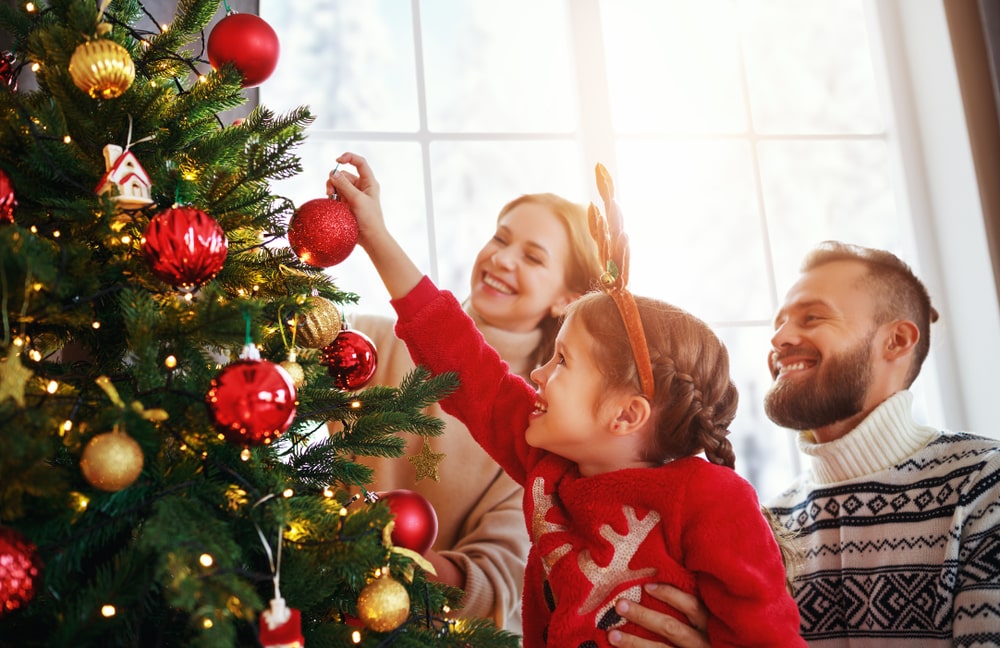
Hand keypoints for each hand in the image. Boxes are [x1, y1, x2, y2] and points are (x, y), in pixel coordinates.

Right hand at [325, 152, 422, 298]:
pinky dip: (332, 197)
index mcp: (369, 182)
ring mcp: (353, 195)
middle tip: (330, 191)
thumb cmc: (369, 219)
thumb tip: (333, 173)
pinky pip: (335, 195)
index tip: (337, 161)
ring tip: (330, 198)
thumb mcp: (357, 200)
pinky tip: (331, 203)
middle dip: (335, 180)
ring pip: (337, 185)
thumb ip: (344, 185)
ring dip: (332, 189)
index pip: (360, 162)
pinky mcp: (346, 204)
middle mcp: (361, 187)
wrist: (370, 239)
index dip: (349, 158)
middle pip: (343, 174)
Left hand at [607, 584, 709, 647]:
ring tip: (612, 635)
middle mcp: (704, 641)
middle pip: (671, 628)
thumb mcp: (712, 618)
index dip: (670, 595)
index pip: (692, 605)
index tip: (647, 586)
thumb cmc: (714, 634)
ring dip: (635, 643)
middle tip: (620, 605)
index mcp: (713, 624)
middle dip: (644, 616)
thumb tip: (658, 583)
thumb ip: (697, 605)